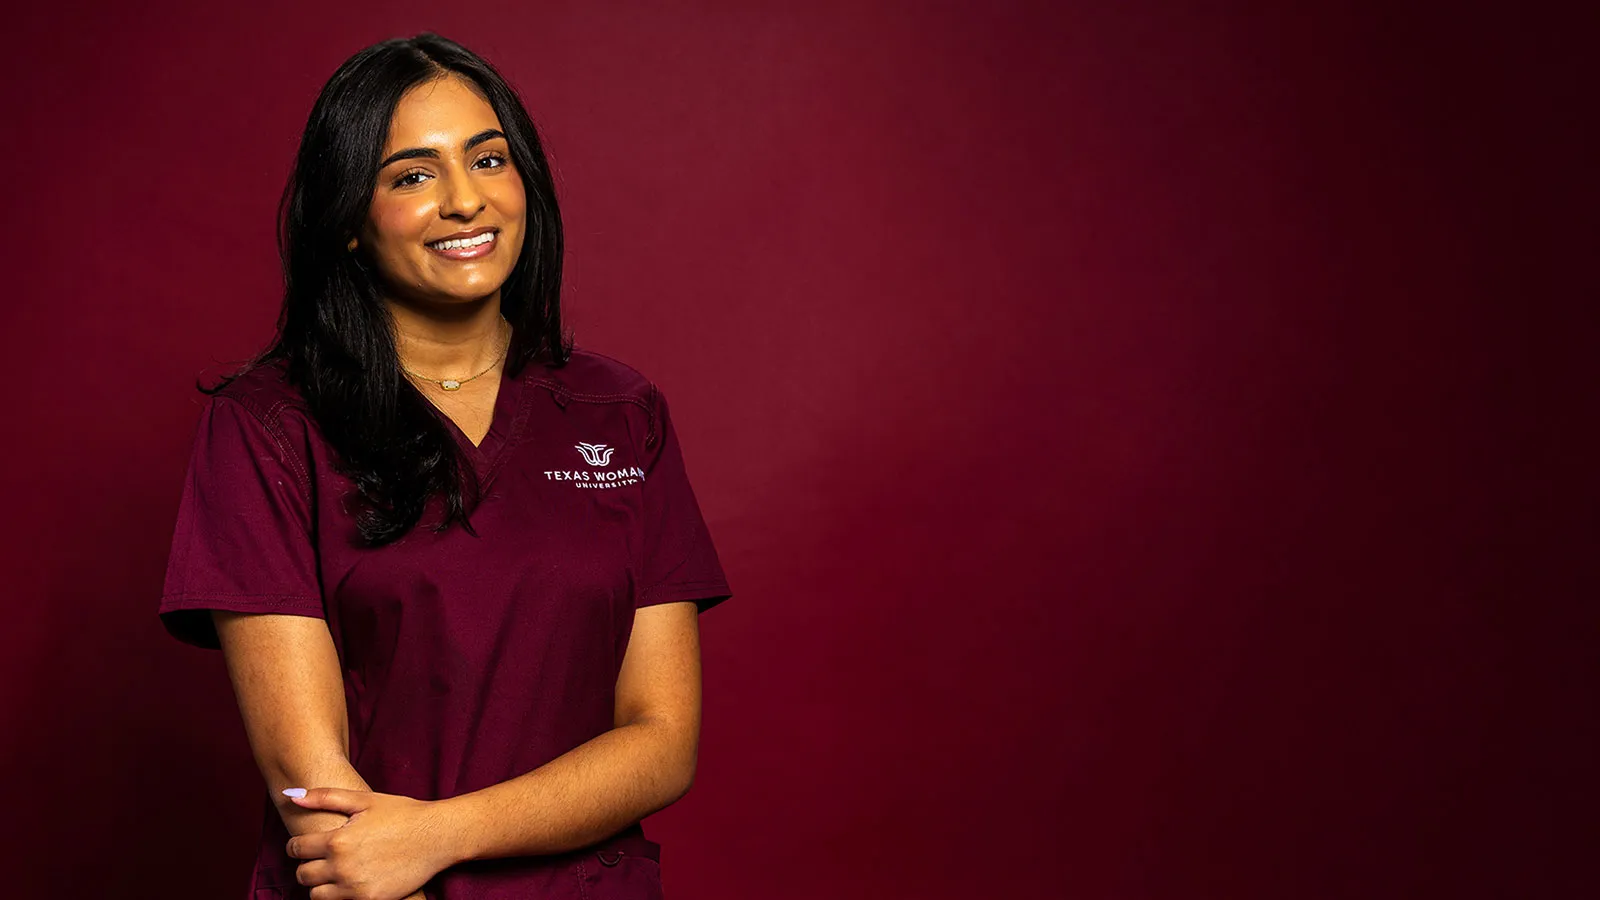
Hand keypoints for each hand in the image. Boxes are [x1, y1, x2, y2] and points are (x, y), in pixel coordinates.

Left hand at [283, 787, 453, 899]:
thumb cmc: (403, 814)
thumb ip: (325, 797)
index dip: (297, 846)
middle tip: (321, 858)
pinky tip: (352, 881)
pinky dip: (340, 894)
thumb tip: (292, 796)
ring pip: (316, 895)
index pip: (296, 849)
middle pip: (302, 875)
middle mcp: (342, 867)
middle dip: (307, 865)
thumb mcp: (365, 799)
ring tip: (335, 871)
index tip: (305, 845)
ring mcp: (355, 887)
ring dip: (321, 883)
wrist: (437, 836)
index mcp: (337, 840)